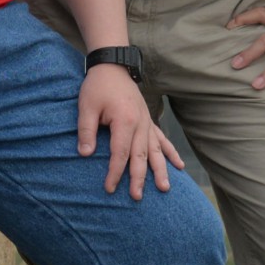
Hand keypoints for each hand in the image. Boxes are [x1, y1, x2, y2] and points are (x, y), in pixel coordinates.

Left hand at [77, 64, 181, 198]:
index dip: (115, 172)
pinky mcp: (149, 120)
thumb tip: (85, 154)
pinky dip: (171, 153)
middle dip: (139, 178)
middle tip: (137, 197)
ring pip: (156, 151)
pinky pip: (162, 139)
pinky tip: (180, 166)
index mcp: (124, 120)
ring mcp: (147, 122)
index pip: (120, 153)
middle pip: (141, 156)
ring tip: (165, 189)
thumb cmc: (97, 86)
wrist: (112, 66)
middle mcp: (140, 123)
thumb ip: (86, 131)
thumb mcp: (86, 106)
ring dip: (161, 170)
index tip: (110, 188)